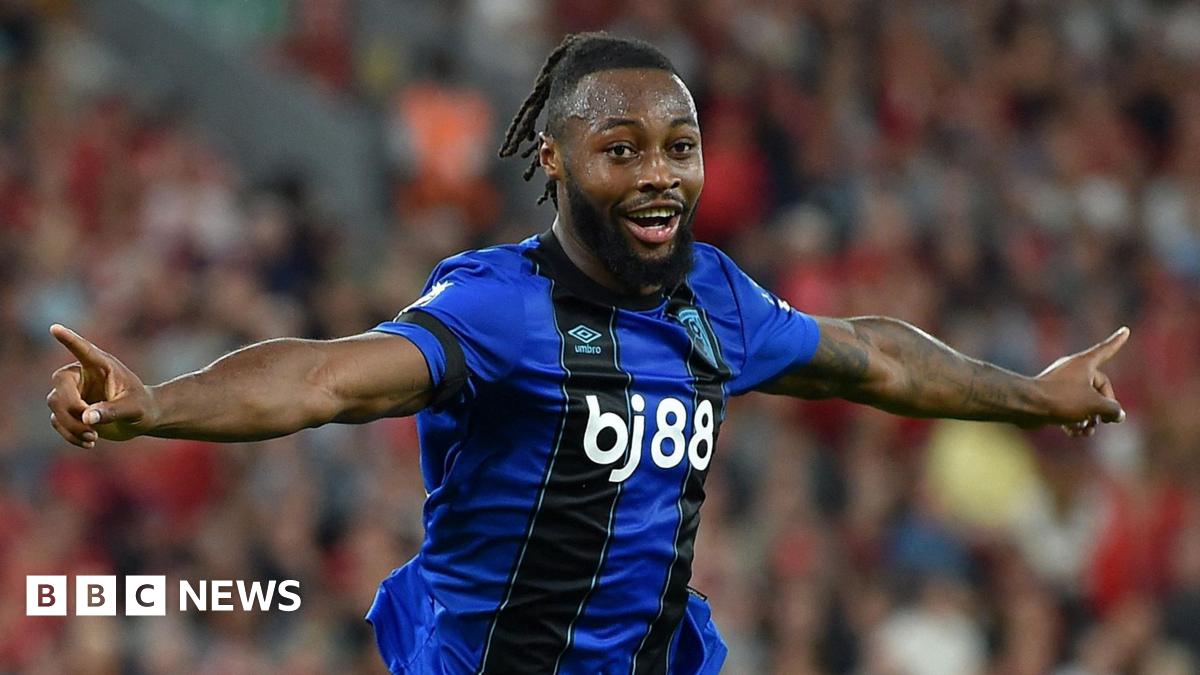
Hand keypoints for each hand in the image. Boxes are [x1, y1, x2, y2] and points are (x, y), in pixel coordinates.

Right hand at [46, 324, 157, 446]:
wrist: (141, 419)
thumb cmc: (142, 406)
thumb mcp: (134, 408)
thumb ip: (112, 411)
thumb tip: (86, 418)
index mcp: (101, 365)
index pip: (83, 350)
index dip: (69, 339)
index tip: (55, 328)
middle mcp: (82, 375)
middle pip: (59, 385)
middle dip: (70, 407)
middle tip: (89, 424)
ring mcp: (74, 392)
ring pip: (55, 405)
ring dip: (71, 425)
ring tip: (93, 438)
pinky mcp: (69, 410)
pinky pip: (57, 421)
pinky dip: (70, 434)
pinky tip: (90, 443)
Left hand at [1034, 326, 1128, 436]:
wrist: (1026, 406)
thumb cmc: (1062, 399)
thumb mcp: (1094, 405)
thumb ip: (1112, 409)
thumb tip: (1118, 415)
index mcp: (1085, 363)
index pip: (1106, 349)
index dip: (1117, 342)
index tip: (1125, 330)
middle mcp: (1073, 370)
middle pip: (1098, 388)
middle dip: (1103, 408)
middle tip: (1105, 421)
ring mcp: (1061, 383)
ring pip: (1084, 401)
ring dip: (1090, 419)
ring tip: (1088, 431)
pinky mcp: (1051, 397)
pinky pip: (1070, 408)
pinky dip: (1075, 420)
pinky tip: (1074, 433)